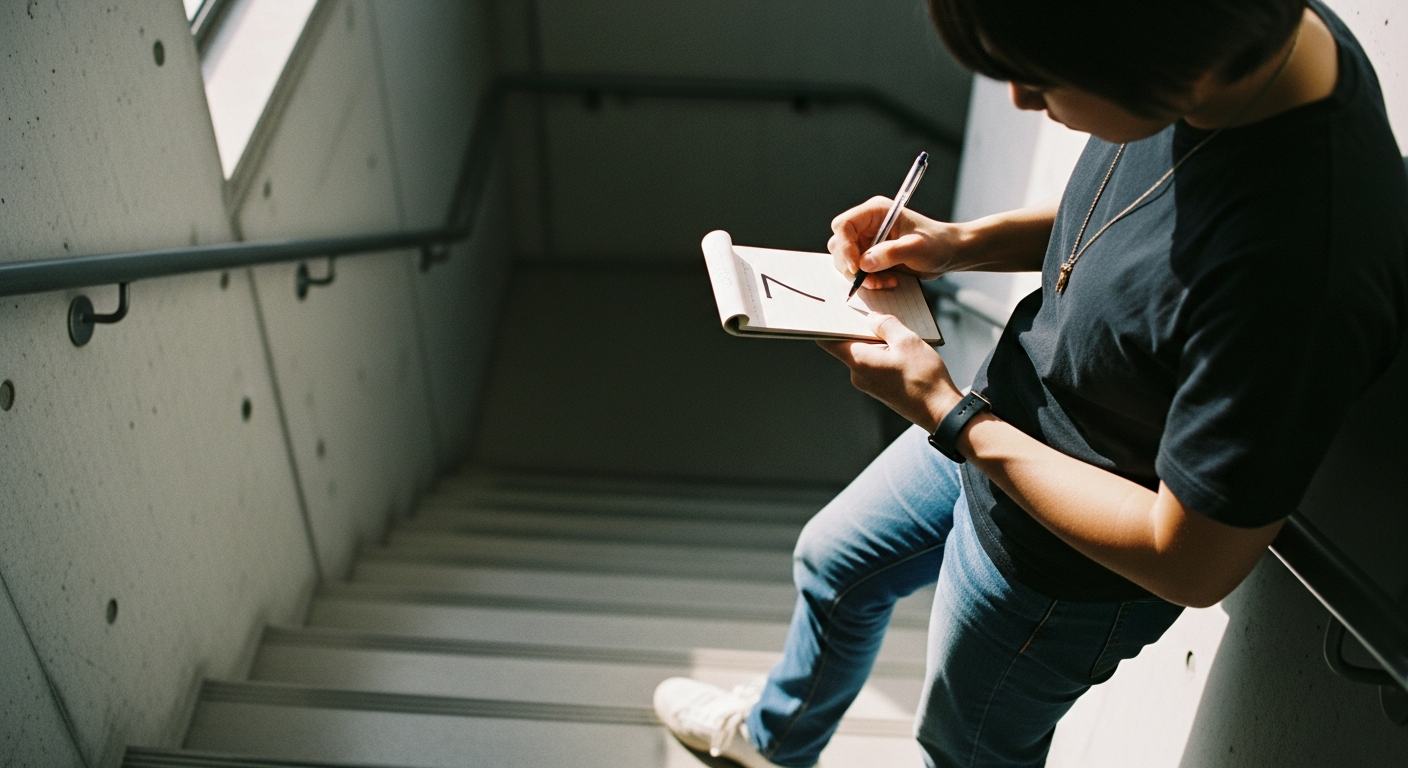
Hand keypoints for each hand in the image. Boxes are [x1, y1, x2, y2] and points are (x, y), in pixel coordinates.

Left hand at [818, 312, 961, 431]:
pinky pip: (874, 364)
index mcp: (859, 361)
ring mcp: (868, 384)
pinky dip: (883, 352)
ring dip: (876, 340)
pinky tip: (901, 348)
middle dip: (859, 327)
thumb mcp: (908, 341)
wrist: (940, 411)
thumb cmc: (924, 378)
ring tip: (896, 330)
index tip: (832, 310)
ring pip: (864, 354)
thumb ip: (886, 324)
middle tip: (873, 310)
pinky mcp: (879, 388)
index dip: (827, 324)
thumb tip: (872, 317)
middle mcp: (858, 375)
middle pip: (848, 344)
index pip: (828, 341)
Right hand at [828, 197, 967, 289]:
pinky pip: (857, 271)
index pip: (844, 225)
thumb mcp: (917, 248)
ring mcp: (868, 241)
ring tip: (883, 281)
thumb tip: (864, 263)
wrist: (949, 253)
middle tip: (870, 279)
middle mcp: (867, 225)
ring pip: (846, 261)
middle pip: (840, 245)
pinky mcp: (871, 256)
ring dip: (861, 277)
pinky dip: (868, 281)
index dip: (844, 247)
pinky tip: (887, 281)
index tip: (856, 267)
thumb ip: (891, 253)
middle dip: (851, 266)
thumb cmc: (937, 243)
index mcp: (875, 212)